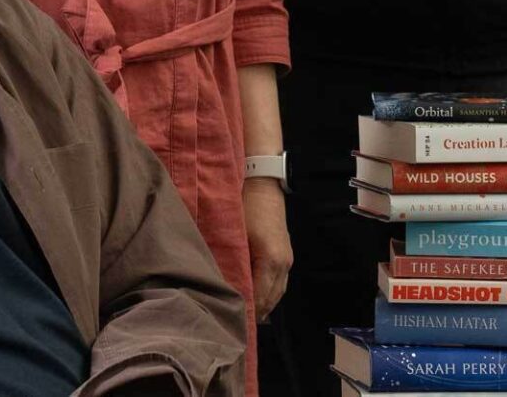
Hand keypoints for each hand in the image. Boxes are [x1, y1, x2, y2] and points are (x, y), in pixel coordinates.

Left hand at [241, 177, 291, 320]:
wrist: (262, 182)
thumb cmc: (244, 205)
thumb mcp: (234, 236)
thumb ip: (230, 263)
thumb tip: (220, 286)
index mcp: (271, 260)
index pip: (259, 298)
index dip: (246, 313)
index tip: (232, 324)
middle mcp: (283, 263)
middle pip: (271, 300)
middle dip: (255, 313)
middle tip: (236, 325)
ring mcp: (287, 259)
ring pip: (277, 293)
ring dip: (263, 305)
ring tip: (245, 315)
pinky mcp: (285, 254)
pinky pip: (278, 282)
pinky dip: (268, 293)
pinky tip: (255, 298)